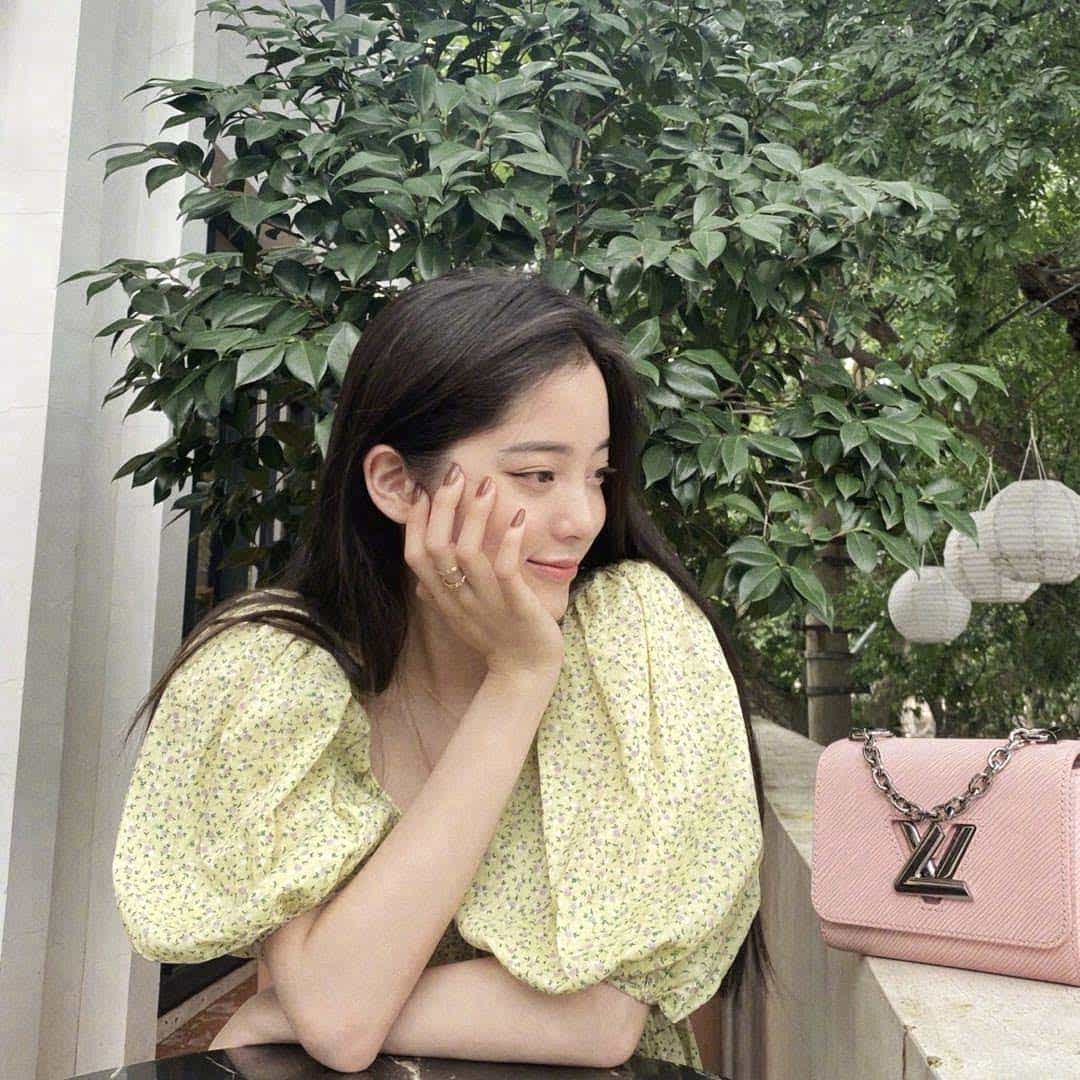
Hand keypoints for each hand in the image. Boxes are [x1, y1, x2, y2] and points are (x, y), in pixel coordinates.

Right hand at [405, 464, 564, 676]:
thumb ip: (440, 595)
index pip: (414, 555)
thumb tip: (420, 581)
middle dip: (443, 506)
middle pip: (436, 548)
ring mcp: (487, 603)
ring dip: (476, 515)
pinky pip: (506, 572)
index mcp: (443, 598)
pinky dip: (511, 542)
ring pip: (468, 554)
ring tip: (487, 484)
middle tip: (456, 472)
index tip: (423, 488)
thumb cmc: (495, 639)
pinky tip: (519, 518)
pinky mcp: (516, 607)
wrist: (525, 674)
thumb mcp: (460, 617)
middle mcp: (458, 599)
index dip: (416, 521)